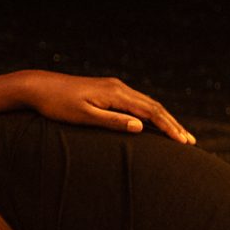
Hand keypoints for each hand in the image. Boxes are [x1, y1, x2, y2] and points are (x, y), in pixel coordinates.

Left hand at [16, 72, 194, 143]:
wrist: (39, 87)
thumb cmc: (58, 105)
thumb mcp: (84, 116)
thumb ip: (112, 121)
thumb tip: (140, 126)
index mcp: (116, 94)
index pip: (151, 112)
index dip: (169, 127)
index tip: (183, 142)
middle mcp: (119, 87)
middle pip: (154, 106)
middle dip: (173, 124)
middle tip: (190, 142)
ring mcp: (114, 87)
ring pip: (147, 103)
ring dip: (165, 119)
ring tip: (179, 135)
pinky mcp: (108, 91)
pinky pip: (137, 102)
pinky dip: (151, 114)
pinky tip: (154, 124)